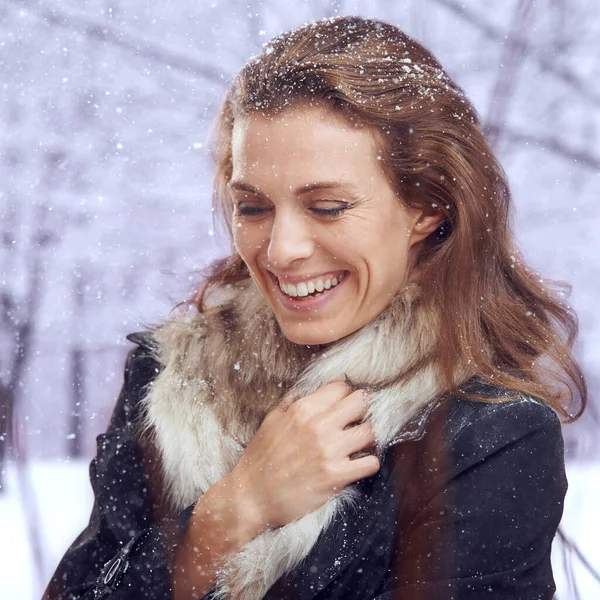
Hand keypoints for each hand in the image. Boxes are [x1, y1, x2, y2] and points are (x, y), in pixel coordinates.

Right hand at [227, 381, 379, 530]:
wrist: (250, 498)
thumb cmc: (259, 459)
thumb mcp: (271, 420)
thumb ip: (292, 401)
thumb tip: (310, 387)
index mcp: (302, 409)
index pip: (341, 387)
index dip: (346, 395)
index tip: (346, 405)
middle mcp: (318, 425)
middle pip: (361, 402)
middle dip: (363, 410)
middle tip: (357, 422)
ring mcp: (329, 450)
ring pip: (371, 431)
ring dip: (369, 437)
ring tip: (360, 444)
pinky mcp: (335, 476)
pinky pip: (370, 463)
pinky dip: (369, 463)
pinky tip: (359, 465)